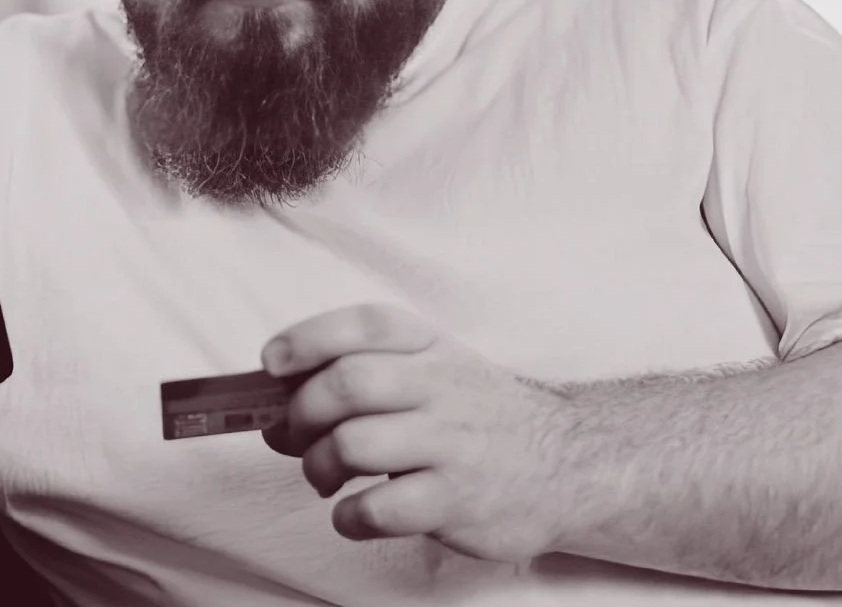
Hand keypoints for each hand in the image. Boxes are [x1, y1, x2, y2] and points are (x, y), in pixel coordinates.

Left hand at [261, 303, 577, 563]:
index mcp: (430, 346)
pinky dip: (347, 517)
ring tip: (325, 478)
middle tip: (297, 436)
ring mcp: (451, 444)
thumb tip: (273, 411)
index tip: (272, 363)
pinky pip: (379, 508)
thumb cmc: (475, 416)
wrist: (569, 464)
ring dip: (318, 466)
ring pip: (353, 445)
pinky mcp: (456, 501)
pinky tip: (354, 514)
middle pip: (347, 384)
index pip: (363, 325)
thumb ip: (359, 376)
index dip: (307, 339)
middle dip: (301, 413)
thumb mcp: (432, 372)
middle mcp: (442, 386)